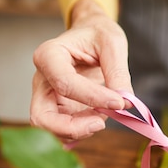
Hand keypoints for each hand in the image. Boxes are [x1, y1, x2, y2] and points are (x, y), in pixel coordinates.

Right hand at [31, 0, 132, 141]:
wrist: (91, 35)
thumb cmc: (97, 34)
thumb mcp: (113, 43)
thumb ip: (118, 72)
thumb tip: (125, 103)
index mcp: (49, 55)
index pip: (64, 84)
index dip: (92, 98)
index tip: (119, 103)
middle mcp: (41, 79)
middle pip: (42, 117)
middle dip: (71, 128)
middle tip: (101, 124)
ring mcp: (47, 97)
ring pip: (49, 129)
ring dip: (78, 132)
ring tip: (103, 118)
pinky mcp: (57, 109)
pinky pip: (61, 131)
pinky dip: (78, 133)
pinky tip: (96, 122)